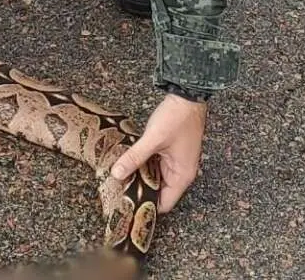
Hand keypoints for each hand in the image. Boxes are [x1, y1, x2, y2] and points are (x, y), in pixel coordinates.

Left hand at [109, 94, 207, 213]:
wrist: (187, 96)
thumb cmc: (177, 118)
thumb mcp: (152, 139)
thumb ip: (134, 157)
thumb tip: (117, 173)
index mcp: (182, 176)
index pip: (165, 204)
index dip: (146, 208)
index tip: (128, 207)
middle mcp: (181, 172)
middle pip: (159, 192)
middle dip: (140, 192)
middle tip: (119, 192)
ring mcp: (176, 162)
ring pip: (156, 178)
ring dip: (141, 177)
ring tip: (121, 178)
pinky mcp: (171, 152)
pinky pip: (156, 166)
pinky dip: (145, 166)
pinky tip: (130, 163)